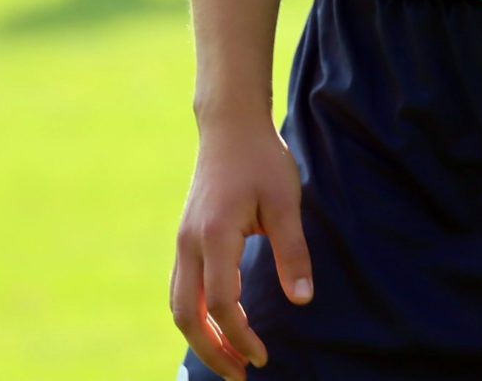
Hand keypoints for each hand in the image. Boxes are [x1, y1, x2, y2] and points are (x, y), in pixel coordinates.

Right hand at [169, 113, 313, 378]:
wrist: (230, 126)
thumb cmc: (262, 160)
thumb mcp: (285, 201)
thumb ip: (293, 252)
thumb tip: (302, 300)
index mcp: (215, 235)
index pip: (221, 304)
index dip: (240, 337)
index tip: (263, 356)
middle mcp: (189, 243)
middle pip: (186, 314)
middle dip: (211, 352)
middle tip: (241, 376)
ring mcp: (182, 242)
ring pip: (179, 304)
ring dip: (201, 338)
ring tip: (231, 361)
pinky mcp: (185, 240)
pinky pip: (181, 289)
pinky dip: (196, 316)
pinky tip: (220, 327)